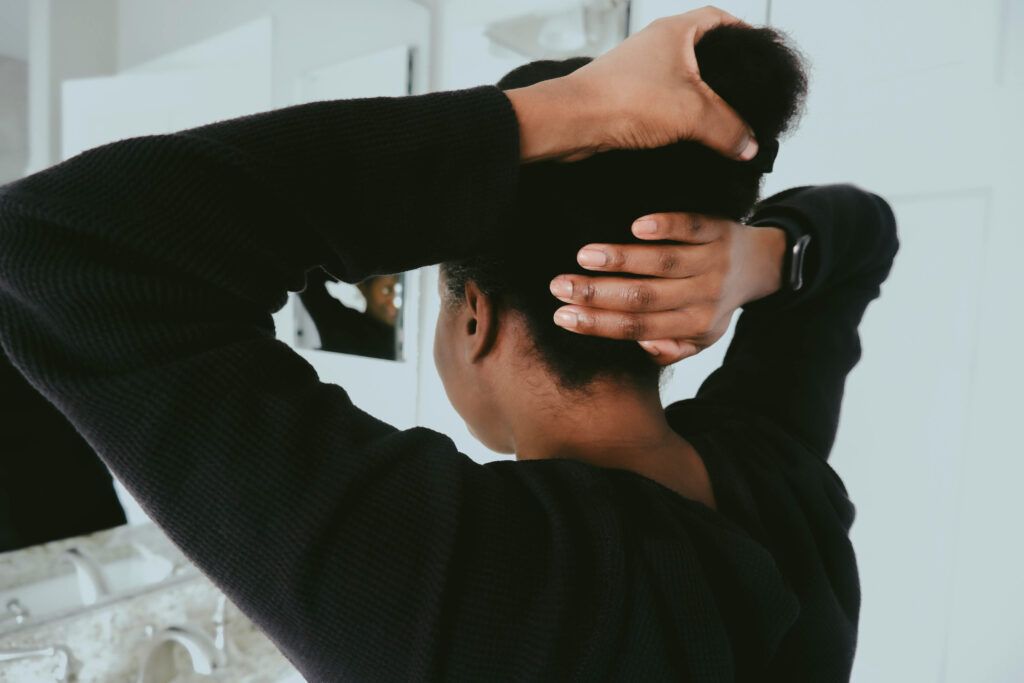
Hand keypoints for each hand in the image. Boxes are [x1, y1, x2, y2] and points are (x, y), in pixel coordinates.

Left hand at [505, 6, 756, 161]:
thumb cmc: (622, 99)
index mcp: (675, 31)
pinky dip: (679, 114)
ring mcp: (640, 70)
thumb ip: (728, 128)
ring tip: (722, 119)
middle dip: (724, 73)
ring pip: (682, 79)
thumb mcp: (692, 113)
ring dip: (700, 98)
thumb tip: (749, 144)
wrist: (574, 121)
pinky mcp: (629, 95)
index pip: (719, 19)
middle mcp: (656, 45)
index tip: (757, 54)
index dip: (741, 33)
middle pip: (702, 50)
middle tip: (744, 95)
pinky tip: (690, 134)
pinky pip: (663, 100)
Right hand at [548, 213, 786, 364]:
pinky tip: (636, 226)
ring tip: (584, 256)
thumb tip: (642, 346)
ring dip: (622, 259)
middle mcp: (702, 296)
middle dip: (597, 294)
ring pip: (663, 263)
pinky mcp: (717, 231)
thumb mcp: (697, 338)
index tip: (561, 315)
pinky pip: (691, 228)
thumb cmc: (713, 304)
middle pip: (644, 298)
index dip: (598, 324)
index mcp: (693, 326)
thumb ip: (670, 349)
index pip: (638, 328)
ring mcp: (711, 262)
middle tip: (560, 286)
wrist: (760, 266)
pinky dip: (666, 226)